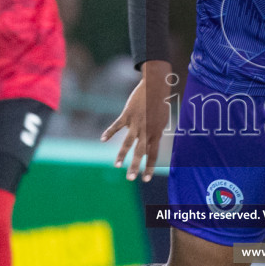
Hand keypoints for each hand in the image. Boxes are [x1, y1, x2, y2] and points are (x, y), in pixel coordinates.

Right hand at [102, 61, 171, 181]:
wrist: (155, 86)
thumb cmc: (159, 104)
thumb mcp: (162, 121)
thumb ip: (154, 134)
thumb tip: (149, 147)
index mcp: (156, 133)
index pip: (153, 154)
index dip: (150, 167)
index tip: (145, 179)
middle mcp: (147, 130)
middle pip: (141, 152)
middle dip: (135, 166)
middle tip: (130, 178)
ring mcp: (136, 123)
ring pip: (128, 142)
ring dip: (122, 154)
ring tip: (117, 166)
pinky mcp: (127, 114)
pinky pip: (117, 125)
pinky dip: (109, 132)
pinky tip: (103, 139)